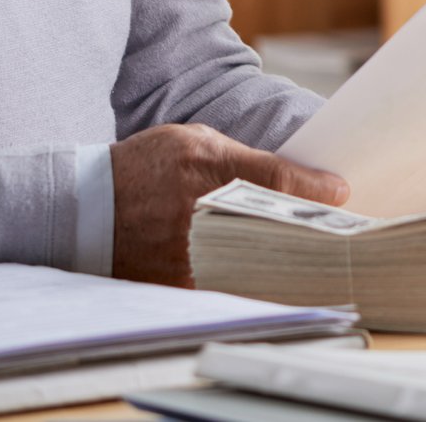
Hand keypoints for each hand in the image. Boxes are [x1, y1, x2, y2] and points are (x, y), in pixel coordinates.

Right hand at [110, 123, 349, 285]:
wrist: (85, 209)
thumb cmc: (144, 167)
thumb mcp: (191, 142)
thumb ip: (239, 158)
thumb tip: (288, 175)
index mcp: (205, 166)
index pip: (276, 179)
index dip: (314, 187)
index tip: (340, 190)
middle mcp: (200, 210)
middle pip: (274, 223)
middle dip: (308, 224)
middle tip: (336, 226)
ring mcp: (190, 251)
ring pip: (257, 258)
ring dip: (287, 254)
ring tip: (313, 250)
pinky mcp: (180, 282)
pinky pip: (230, 282)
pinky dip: (255, 277)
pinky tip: (277, 272)